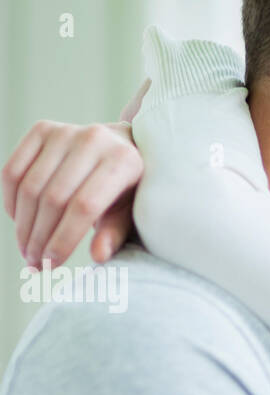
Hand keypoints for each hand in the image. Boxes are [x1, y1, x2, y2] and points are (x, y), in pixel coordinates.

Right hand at [2, 113, 143, 269]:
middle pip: (54, 198)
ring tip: (27, 251)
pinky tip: (19, 222)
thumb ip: (116, 233)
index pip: (85, 206)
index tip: (51, 265)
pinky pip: (13, 171)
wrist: (123, 146)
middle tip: (36, 264)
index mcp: (122, 162)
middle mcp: (93, 141)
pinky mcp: (42, 129)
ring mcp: (65, 132)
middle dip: (40, 238)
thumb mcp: (132, 213)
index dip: (63, 239)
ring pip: (30, 187)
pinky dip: (11, 201)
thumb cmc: (129, 189)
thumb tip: (98, 256)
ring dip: (23, 226)